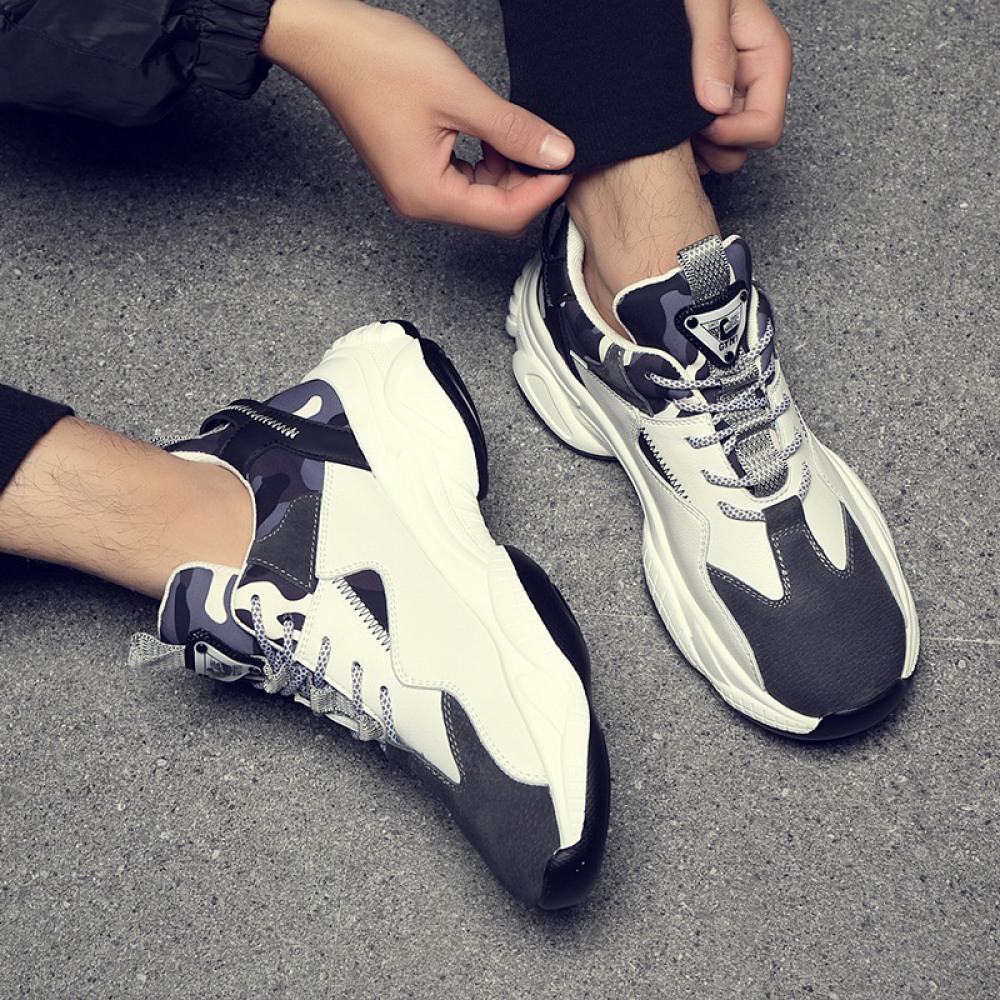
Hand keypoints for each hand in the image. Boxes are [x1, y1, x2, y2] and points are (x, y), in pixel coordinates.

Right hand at [262, 0, 574, 235]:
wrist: (330, 42)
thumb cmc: (378, 64)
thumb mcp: (461, 95)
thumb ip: (513, 130)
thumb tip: (557, 154)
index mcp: (427, 195)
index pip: (503, 215)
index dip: (542, 191)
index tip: (568, 164)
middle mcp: (420, 201)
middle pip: (494, 212)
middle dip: (528, 183)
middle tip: (552, 146)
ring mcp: (415, 188)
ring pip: (482, 196)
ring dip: (509, 169)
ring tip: (522, 132)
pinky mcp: (415, 169)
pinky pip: (465, 179)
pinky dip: (489, 160)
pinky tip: (496, 132)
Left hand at [684, 0, 792, 173]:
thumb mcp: (707, 2)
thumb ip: (714, 48)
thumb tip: (717, 104)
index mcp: (767, 57)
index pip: (766, 126)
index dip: (733, 134)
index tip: (702, 124)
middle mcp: (752, 80)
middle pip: (746, 144)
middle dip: (714, 143)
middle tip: (682, 123)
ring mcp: (730, 94)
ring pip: (724, 149)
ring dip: (698, 147)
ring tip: (672, 121)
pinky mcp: (706, 101)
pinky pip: (703, 143)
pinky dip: (686, 144)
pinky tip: (667, 123)